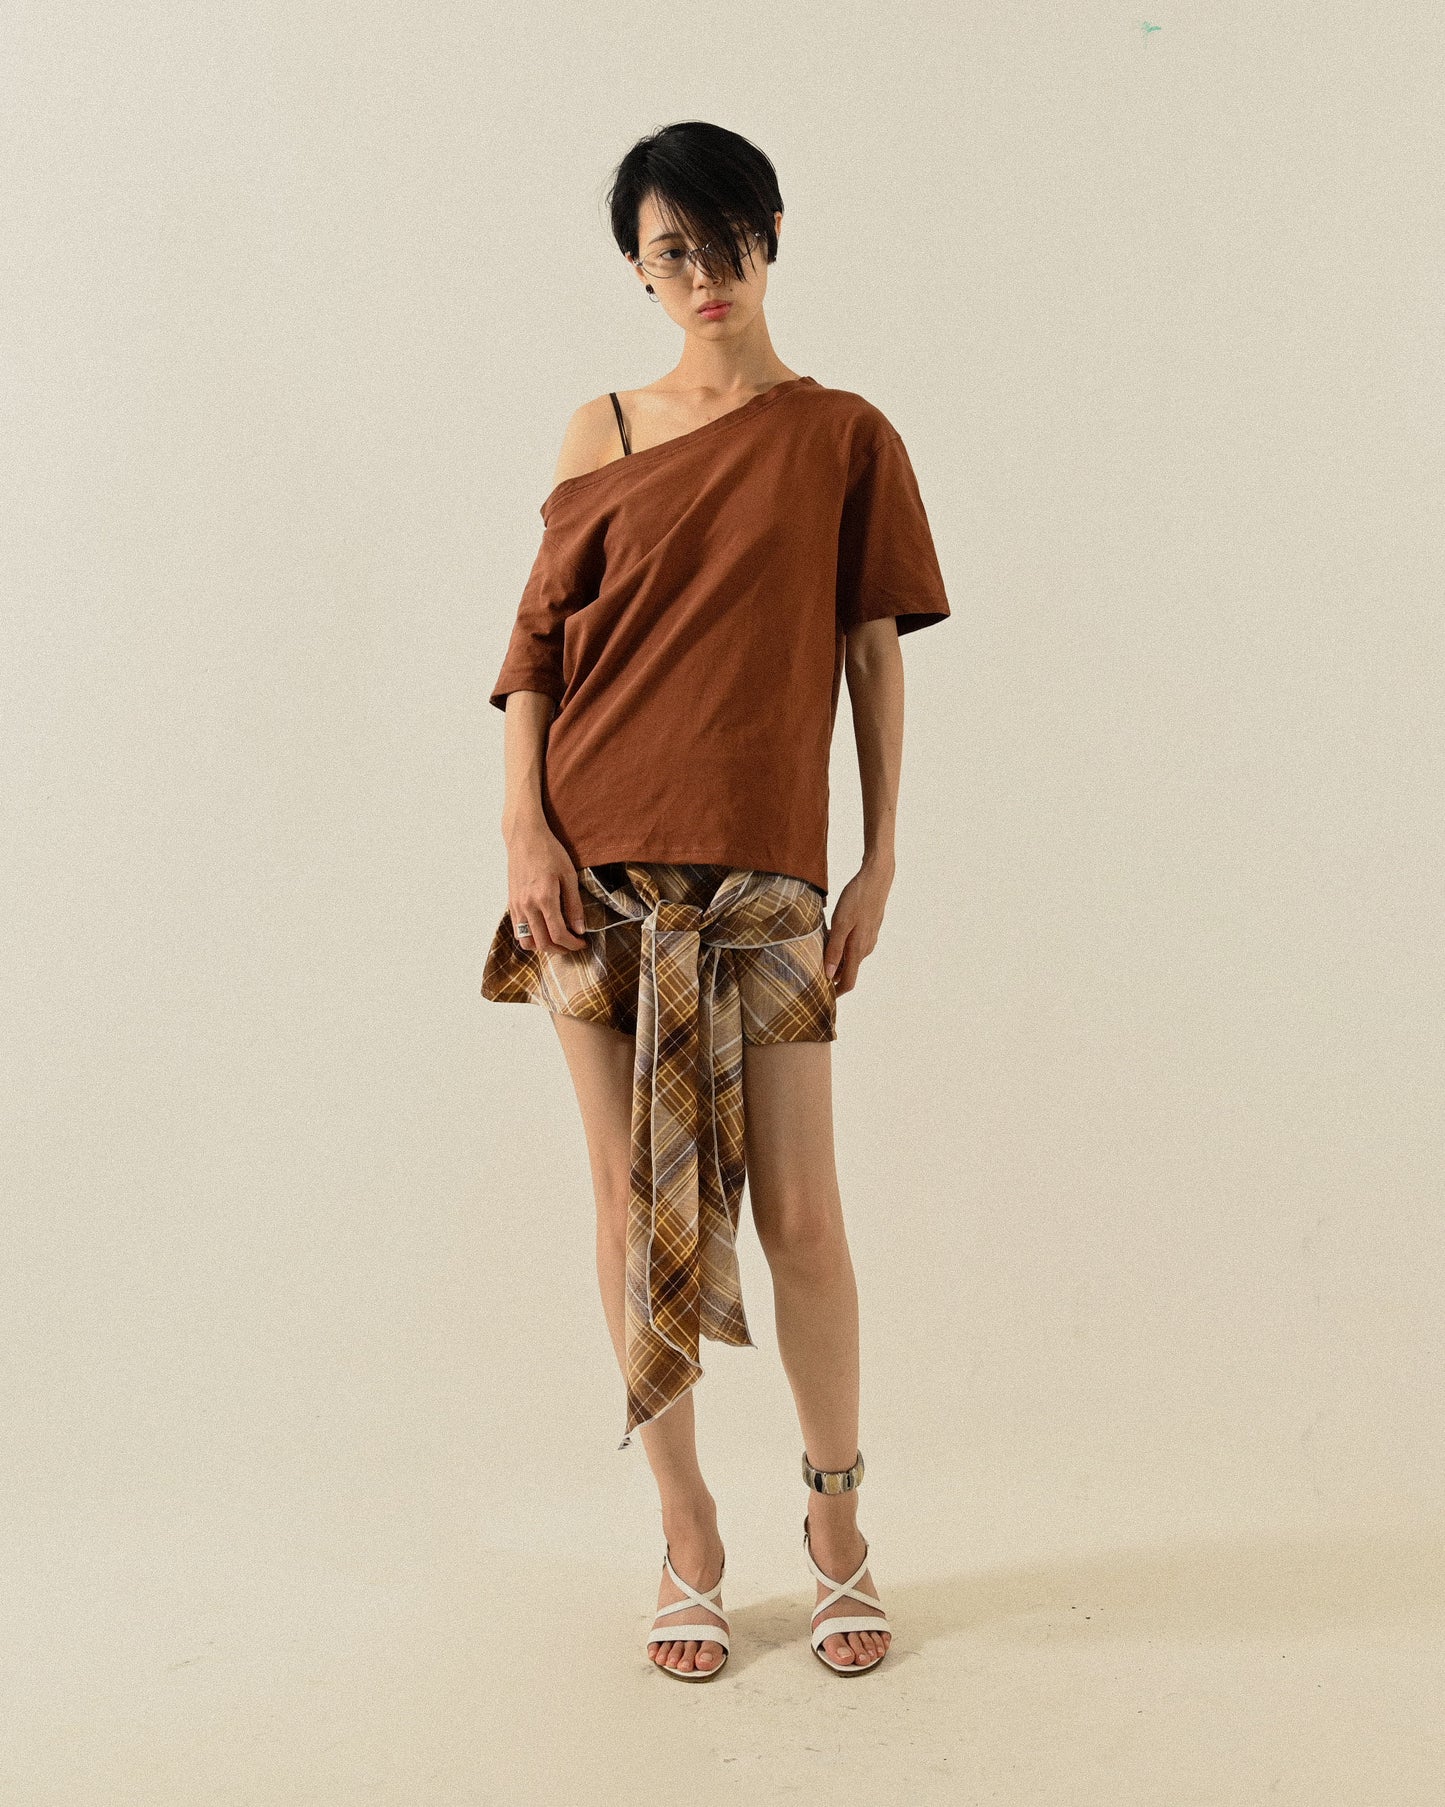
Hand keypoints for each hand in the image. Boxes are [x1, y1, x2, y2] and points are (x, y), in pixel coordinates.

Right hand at [504, 822, 586, 953]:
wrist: (524, 838)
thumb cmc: (549, 852)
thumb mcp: (569, 876)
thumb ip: (574, 905)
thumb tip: (579, 929)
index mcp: (544, 898)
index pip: (558, 934)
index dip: (572, 944)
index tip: (582, 943)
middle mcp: (527, 906)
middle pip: (542, 943)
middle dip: (560, 949)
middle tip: (572, 944)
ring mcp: (516, 906)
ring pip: (526, 941)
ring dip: (542, 947)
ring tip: (557, 940)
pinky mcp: (511, 903)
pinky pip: (518, 930)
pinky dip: (531, 937)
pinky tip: (543, 929)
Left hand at [823, 859, 893, 995]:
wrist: (877, 878)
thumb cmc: (857, 898)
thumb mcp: (840, 922)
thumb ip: (834, 949)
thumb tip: (829, 975)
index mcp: (858, 949)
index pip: (848, 982)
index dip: (836, 992)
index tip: (822, 997)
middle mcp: (866, 948)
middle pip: (848, 971)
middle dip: (832, 976)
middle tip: (811, 973)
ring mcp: (869, 939)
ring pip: (850, 957)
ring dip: (836, 960)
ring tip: (816, 954)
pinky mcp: (869, 930)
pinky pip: (853, 946)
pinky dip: (841, 948)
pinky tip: (830, 937)